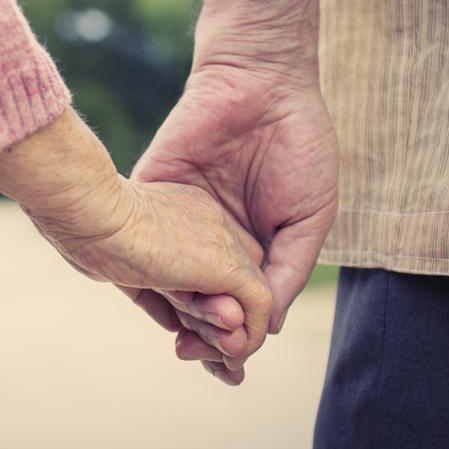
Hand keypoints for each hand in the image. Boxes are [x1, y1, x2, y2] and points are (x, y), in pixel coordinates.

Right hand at [0, 109, 272, 384]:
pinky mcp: (228, 265)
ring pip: (246, 296)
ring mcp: (222, 240)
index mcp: (185, 212)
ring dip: (231, 337)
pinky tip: (229, 358)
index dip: (200, 303)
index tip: (183, 334)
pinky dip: (248, 338)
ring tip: (221, 366)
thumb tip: (174, 323)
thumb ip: (153, 287)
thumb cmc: (85, 230)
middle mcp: (211, 221)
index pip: (208, 263)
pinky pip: (259, 307)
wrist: (90, 212)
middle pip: (231, 281)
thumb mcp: (121, 260)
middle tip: (208, 358)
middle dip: (222, 326)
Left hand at [132, 59, 337, 375]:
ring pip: (166, 279)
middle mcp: (209, 239)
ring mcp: (178, 218)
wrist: (261, 81)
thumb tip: (268, 325)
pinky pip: (141, 239)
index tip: (233, 367)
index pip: (237, 303)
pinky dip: (143, 271)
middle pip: (197, 300)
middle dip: (198, 335)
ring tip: (181, 344)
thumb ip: (287, 270)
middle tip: (198, 360)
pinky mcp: (152, 194)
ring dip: (170, 314)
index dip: (236, 337)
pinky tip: (155, 300)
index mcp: (249, 246)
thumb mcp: (307, 218)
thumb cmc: (298, 145)